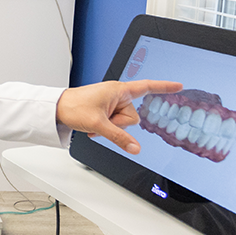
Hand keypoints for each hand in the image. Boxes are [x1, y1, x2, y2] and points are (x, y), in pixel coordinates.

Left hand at [56, 80, 181, 154]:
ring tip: (94, 122)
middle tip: (100, 121)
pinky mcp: (106, 110)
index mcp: (118, 90)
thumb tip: (136, 148)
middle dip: (118, 124)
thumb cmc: (73, 107)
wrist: (57, 108)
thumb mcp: (98, 124)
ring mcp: (111, 103)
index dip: (163, 87)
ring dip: (110, 127)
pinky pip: (114, 124)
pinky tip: (92, 126)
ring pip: (123, 123)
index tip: (178, 86)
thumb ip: (119, 137)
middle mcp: (117, 94)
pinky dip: (105, 128)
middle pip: (132, 117)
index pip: (146, 87)